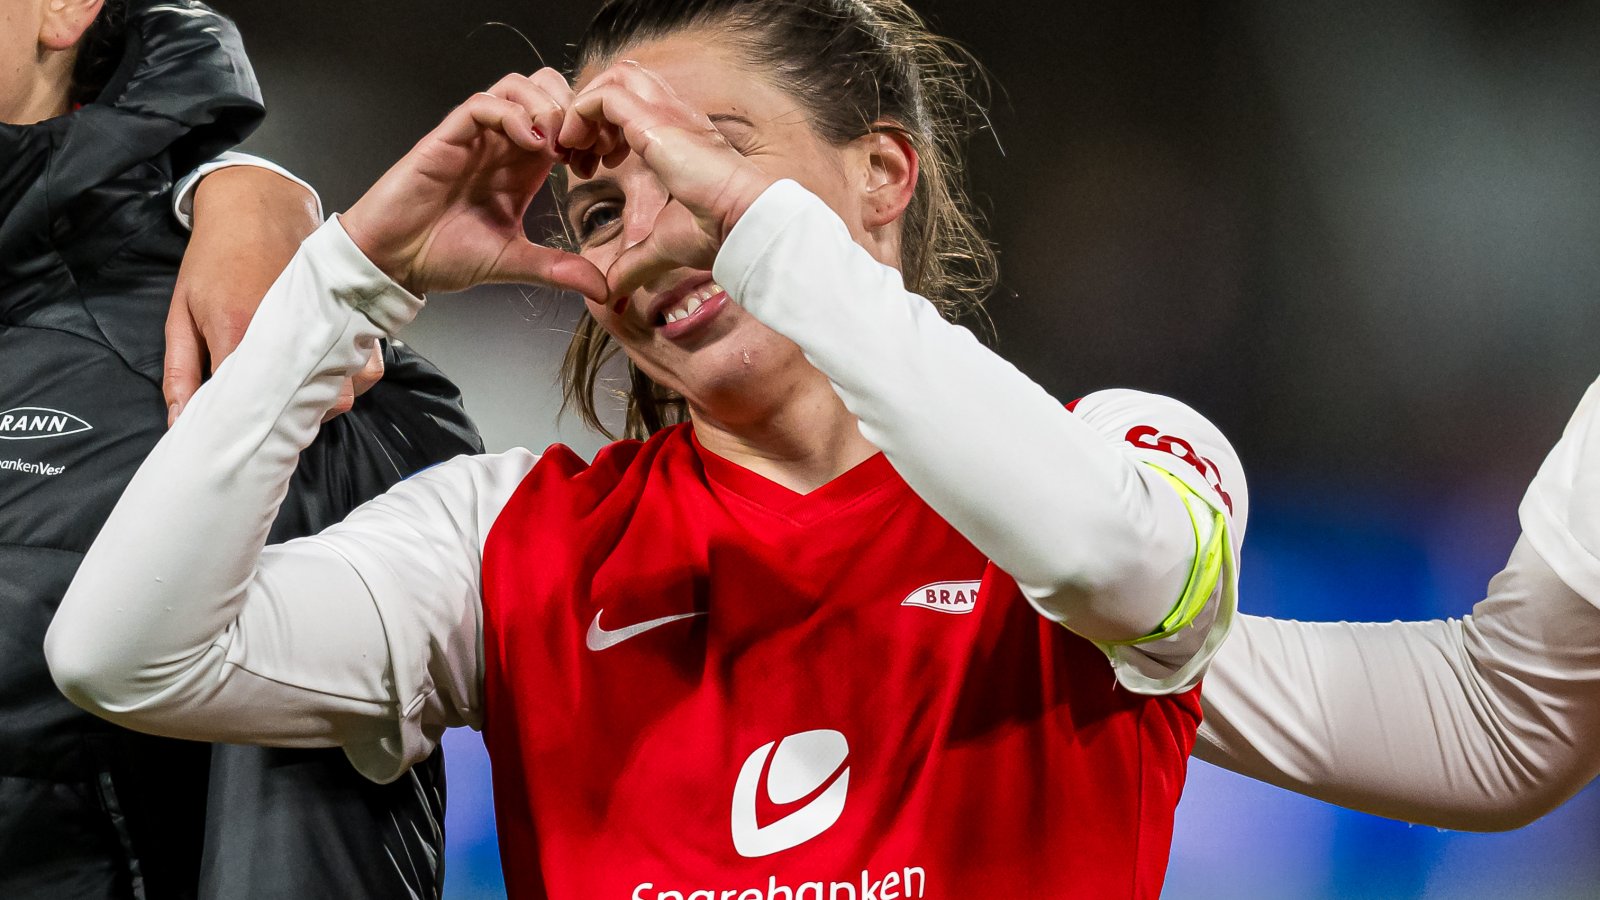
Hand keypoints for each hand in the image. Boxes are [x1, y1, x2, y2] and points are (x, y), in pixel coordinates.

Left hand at [166, 166, 381, 424]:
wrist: (256, 202)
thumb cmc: (215, 257)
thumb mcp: (182, 313)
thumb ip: (181, 372)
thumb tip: (181, 422)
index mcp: (241, 334)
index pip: (247, 409)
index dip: (242, 430)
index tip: (236, 438)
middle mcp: (292, 335)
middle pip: (304, 411)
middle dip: (286, 422)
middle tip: (270, 417)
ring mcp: (329, 326)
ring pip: (343, 396)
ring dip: (323, 403)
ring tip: (300, 395)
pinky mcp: (354, 317)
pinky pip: (368, 369)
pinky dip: (353, 379)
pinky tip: (329, 373)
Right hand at [342, 71, 606, 300]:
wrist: (395, 261)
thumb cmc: (444, 255)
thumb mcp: (515, 262)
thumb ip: (558, 269)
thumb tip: (602, 289)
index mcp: (523, 166)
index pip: (564, 121)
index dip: (588, 130)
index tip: (601, 159)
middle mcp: (501, 143)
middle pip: (544, 89)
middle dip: (572, 108)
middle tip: (582, 145)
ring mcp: (475, 136)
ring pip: (515, 86)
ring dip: (544, 105)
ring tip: (555, 143)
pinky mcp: (447, 136)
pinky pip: (481, 104)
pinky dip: (510, 112)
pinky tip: (529, 142)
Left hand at [560, 61, 777, 299]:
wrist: (742, 223)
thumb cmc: (718, 231)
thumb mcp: (664, 245)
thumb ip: (635, 262)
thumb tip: (613, 291)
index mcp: (679, 137)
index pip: (634, 106)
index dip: (604, 131)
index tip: (592, 168)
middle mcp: (674, 115)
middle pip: (622, 80)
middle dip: (591, 112)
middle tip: (579, 155)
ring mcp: (665, 111)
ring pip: (611, 78)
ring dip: (583, 110)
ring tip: (574, 150)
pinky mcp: (653, 120)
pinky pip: (602, 97)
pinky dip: (580, 116)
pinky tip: (577, 151)